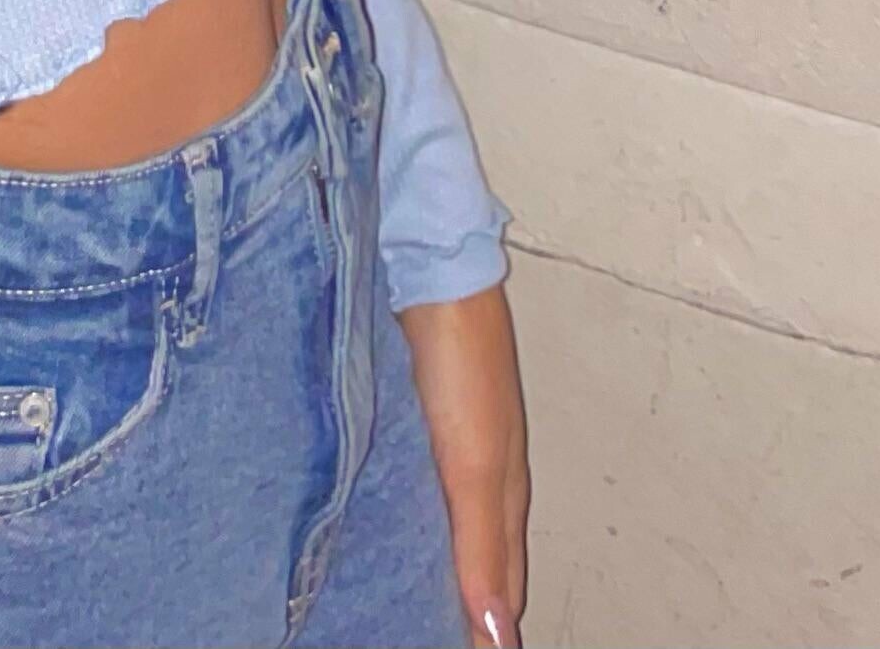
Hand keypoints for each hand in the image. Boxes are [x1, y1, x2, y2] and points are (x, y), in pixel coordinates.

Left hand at [397, 279, 528, 648]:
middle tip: (424, 631)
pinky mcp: (413, 413)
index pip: (501, 584)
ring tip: (397, 594)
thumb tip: (496, 635)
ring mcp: (447, 439)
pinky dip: (404, 511)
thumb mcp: (473, 463)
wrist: (430, 267)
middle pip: (478, 555)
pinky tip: (377, 520)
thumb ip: (481, 544)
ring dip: (430, 558)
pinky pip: (412, 481)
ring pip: (442, 519)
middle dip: (463, 601)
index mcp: (502, 491)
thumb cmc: (461, 362)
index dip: (489, 627)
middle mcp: (479, 470)